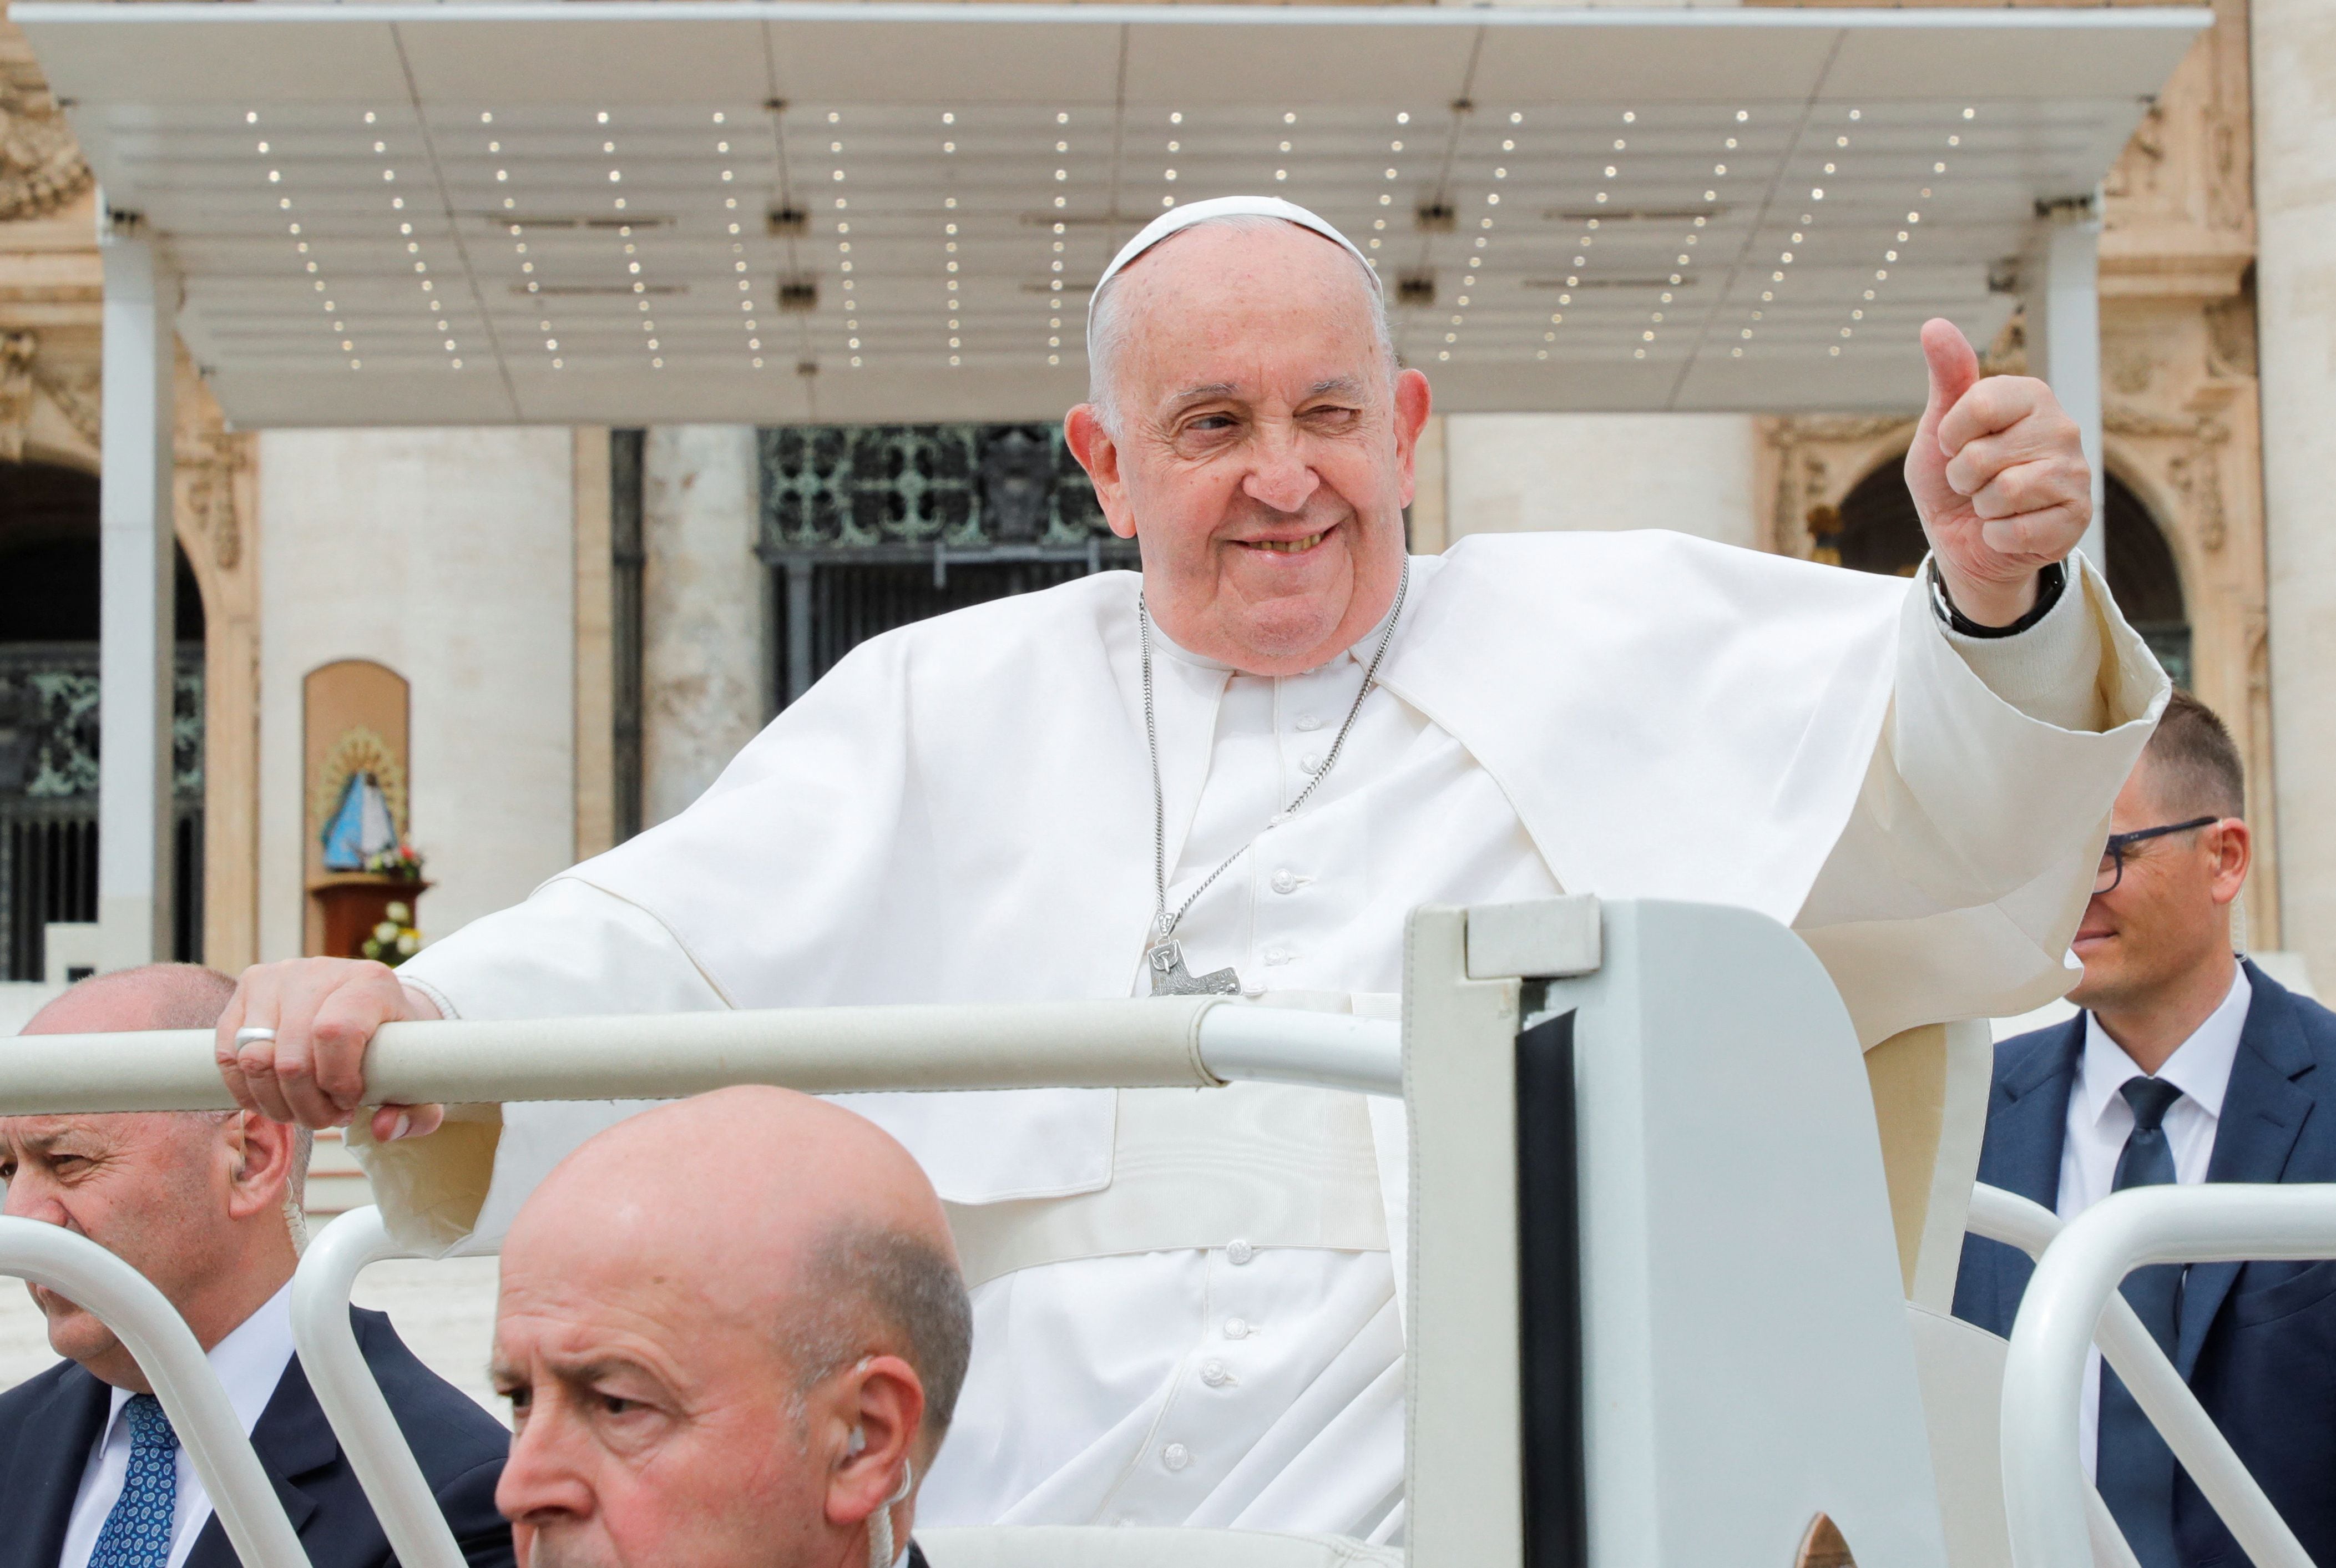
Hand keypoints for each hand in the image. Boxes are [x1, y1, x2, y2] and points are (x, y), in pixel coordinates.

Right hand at [216, 958, 445, 1141]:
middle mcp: (320, 971)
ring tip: (303, 1111)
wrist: (369, 1006)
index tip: (351, 1101)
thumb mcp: (418, 1076)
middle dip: (307, 1105)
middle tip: (328, 1118)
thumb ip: (416, 1112)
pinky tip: (274, 1100)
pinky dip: (247, 1090)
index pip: (336, 1032)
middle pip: (291, 1056)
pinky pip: (228, 1054)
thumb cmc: (394, 1045)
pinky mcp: (246, 988)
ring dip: (276, 1102)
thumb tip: (385, 1129)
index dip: (337, 1080)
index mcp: (371, 982)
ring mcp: (277, 976)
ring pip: (254, 1058)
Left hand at [1904, 318, 2090, 626]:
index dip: (1951, 436)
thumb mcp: (1939, 429)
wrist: (1963, 541)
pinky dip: (1999, 536)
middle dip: (1963, 477)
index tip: (1956, 445)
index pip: (1979, 403)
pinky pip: (2020, 530)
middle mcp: (2062, 428)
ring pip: (2005, 492)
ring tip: (1991, 503)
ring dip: (1982, 507)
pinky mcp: (2078, 516)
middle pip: (1983, 455)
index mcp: (2031, 396)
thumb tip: (1934, 324)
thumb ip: (1946, 377)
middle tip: (1973, 482)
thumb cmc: (1952, 480)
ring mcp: (2076, 472)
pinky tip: (2008, 528)